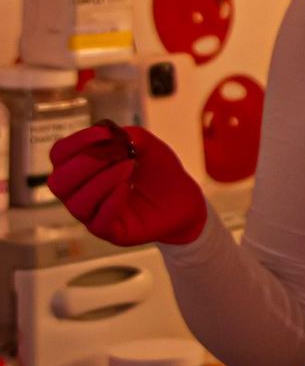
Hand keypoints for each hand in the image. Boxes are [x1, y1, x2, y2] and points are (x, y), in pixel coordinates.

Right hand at [47, 124, 207, 246]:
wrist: (185, 199)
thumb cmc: (159, 170)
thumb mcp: (147, 145)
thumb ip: (128, 136)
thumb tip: (108, 134)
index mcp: (84, 168)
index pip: (60, 155)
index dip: (75, 143)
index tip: (103, 133)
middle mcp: (81, 192)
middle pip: (58, 182)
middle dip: (84, 164)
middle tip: (115, 155)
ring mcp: (93, 214)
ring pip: (77, 203)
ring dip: (102, 181)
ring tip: (128, 167)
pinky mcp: (110, 231)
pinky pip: (98, 222)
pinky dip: (111, 201)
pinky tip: (126, 188)